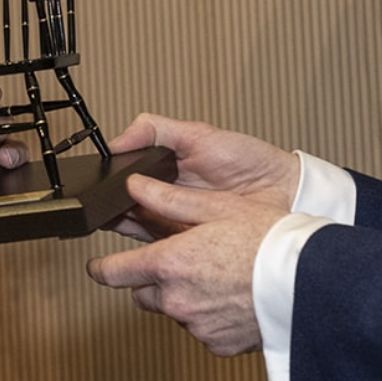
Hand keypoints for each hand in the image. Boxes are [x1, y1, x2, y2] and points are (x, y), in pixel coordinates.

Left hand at [86, 175, 282, 355]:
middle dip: (155, 279)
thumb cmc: (270, 241)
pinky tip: (232, 298)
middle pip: (144, 293)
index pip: (114, 273)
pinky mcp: (218, 345)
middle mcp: (177, 300)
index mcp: (170, 264)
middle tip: (184, 262)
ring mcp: (197, 326)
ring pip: (175, 311)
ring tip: (218, 277)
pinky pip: (202, 330)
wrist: (309, 283)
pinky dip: (210, 317)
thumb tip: (136, 186)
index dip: (101, 269)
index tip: (97, 267)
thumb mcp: (218, 208)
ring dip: (185, 298)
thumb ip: (169, 201)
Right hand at [107, 113, 299, 238]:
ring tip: (119, 219)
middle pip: (126, 211)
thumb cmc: (248, 160)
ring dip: (127, 228)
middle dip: (111, 210)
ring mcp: (178, 227)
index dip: (109, 185)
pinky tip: (146, 239)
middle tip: (103, 207)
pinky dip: (152, 247)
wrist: (283, 188)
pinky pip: (164, 250)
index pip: (124, 184)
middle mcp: (167, 203)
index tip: (98, 185)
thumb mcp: (198, 134)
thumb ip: (155, 130)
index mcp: (164, 176)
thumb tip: (116, 140)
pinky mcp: (192, 247)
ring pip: (139, 232)